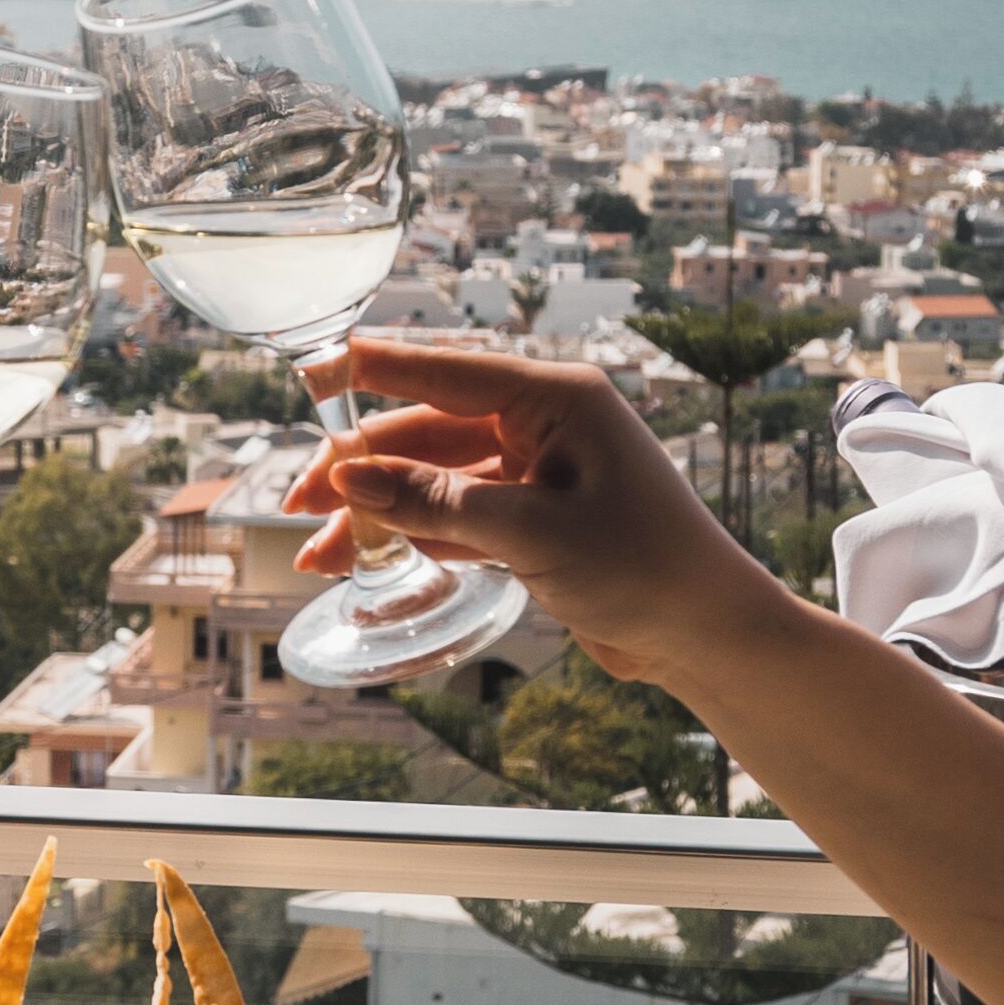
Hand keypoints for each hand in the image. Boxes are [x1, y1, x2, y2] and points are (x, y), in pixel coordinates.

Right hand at [281, 339, 790, 686]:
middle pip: (427, 431)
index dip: (373, 369)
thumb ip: (435, 502)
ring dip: (374, 511)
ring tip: (314, 550)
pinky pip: (452, 516)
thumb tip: (349, 477)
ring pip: (431, 480)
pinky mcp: (532, 521)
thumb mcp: (532, 533)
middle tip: (295, 500)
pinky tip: (358, 556)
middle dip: (359, 467)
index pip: (447, 371)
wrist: (708, 636)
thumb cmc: (645, 569)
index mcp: (558, 398)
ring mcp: (536, 473)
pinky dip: (407, 535)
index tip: (312, 367)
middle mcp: (544, 424)